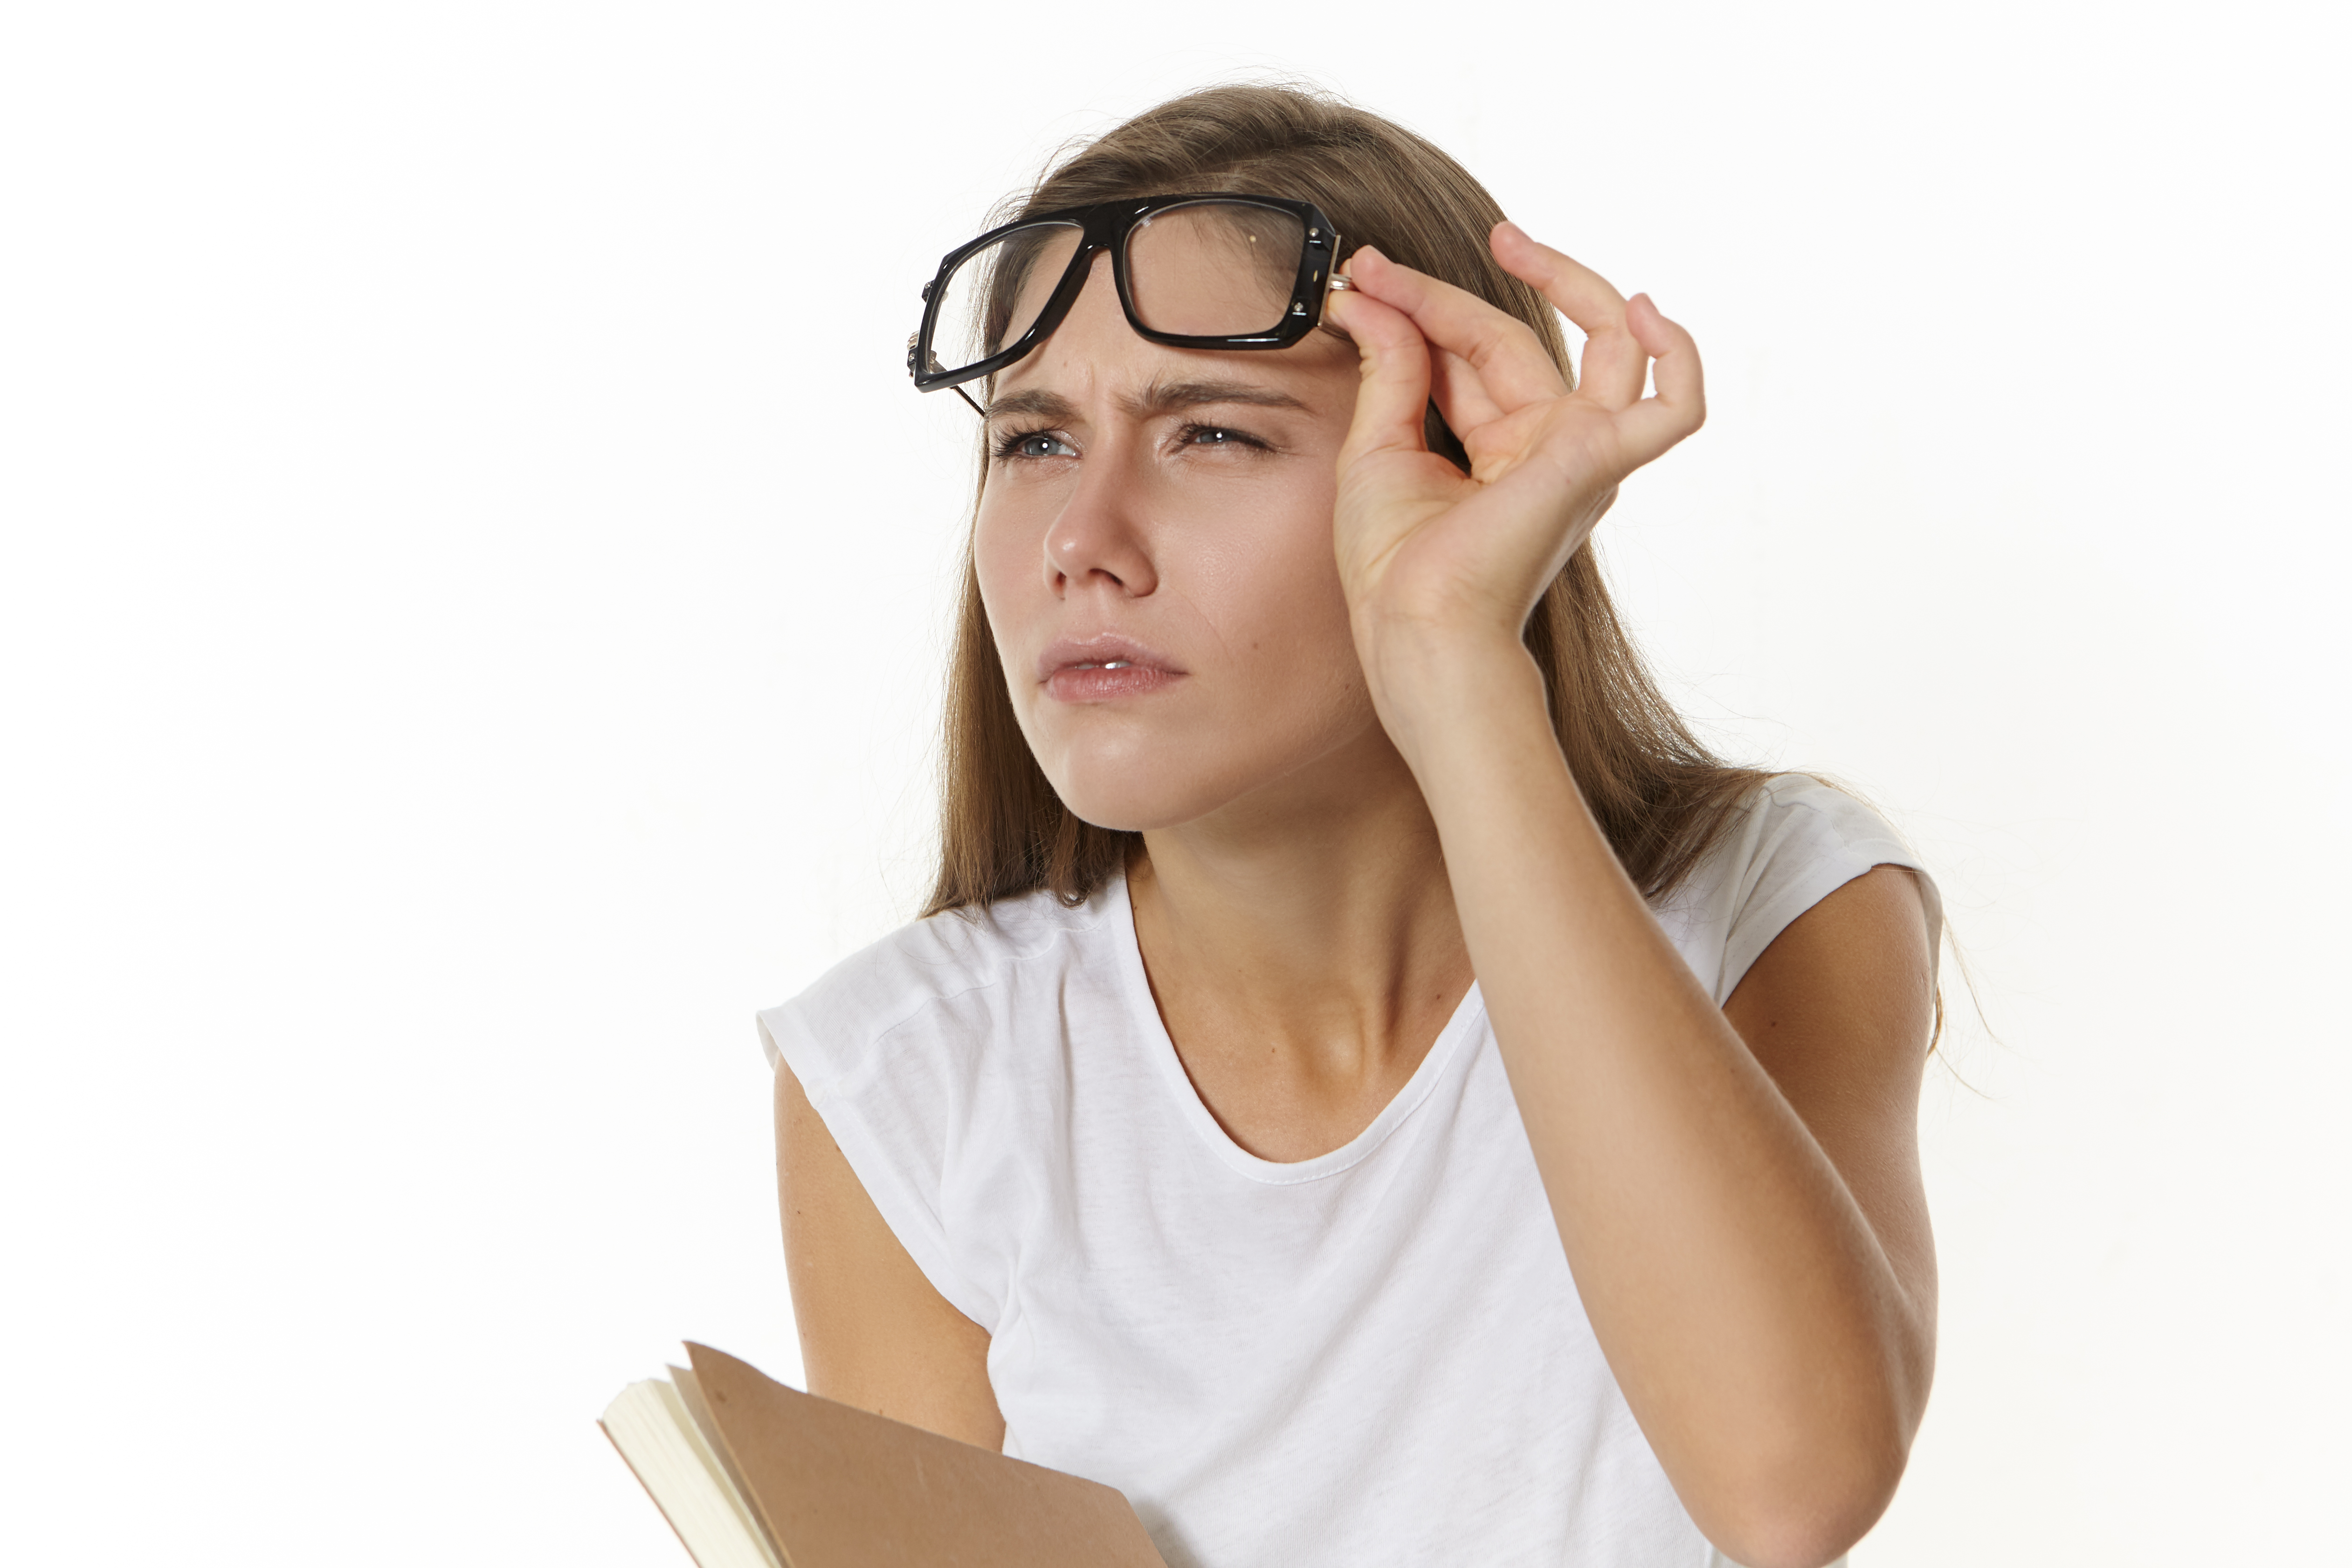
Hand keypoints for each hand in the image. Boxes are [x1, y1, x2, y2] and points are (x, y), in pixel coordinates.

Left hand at [1321, 224, 1704, 707]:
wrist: (1415, 623)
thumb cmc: (1395, 565)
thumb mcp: (1377, 446)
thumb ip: (1389, 367)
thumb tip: (1372, 295)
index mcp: (1502, 449)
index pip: (1473, 353)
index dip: (1421, 308)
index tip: (1365, 276)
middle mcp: (1551, 446)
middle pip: (1514, 338)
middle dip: (1445, 297)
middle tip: (1379, 265)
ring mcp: (1583, 452)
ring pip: (1597, 343)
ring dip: (1560, 281)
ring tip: (1508, 241)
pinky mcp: (1601, 460)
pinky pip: (1675, 407)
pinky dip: (1678, 359)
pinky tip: (1646, 311)